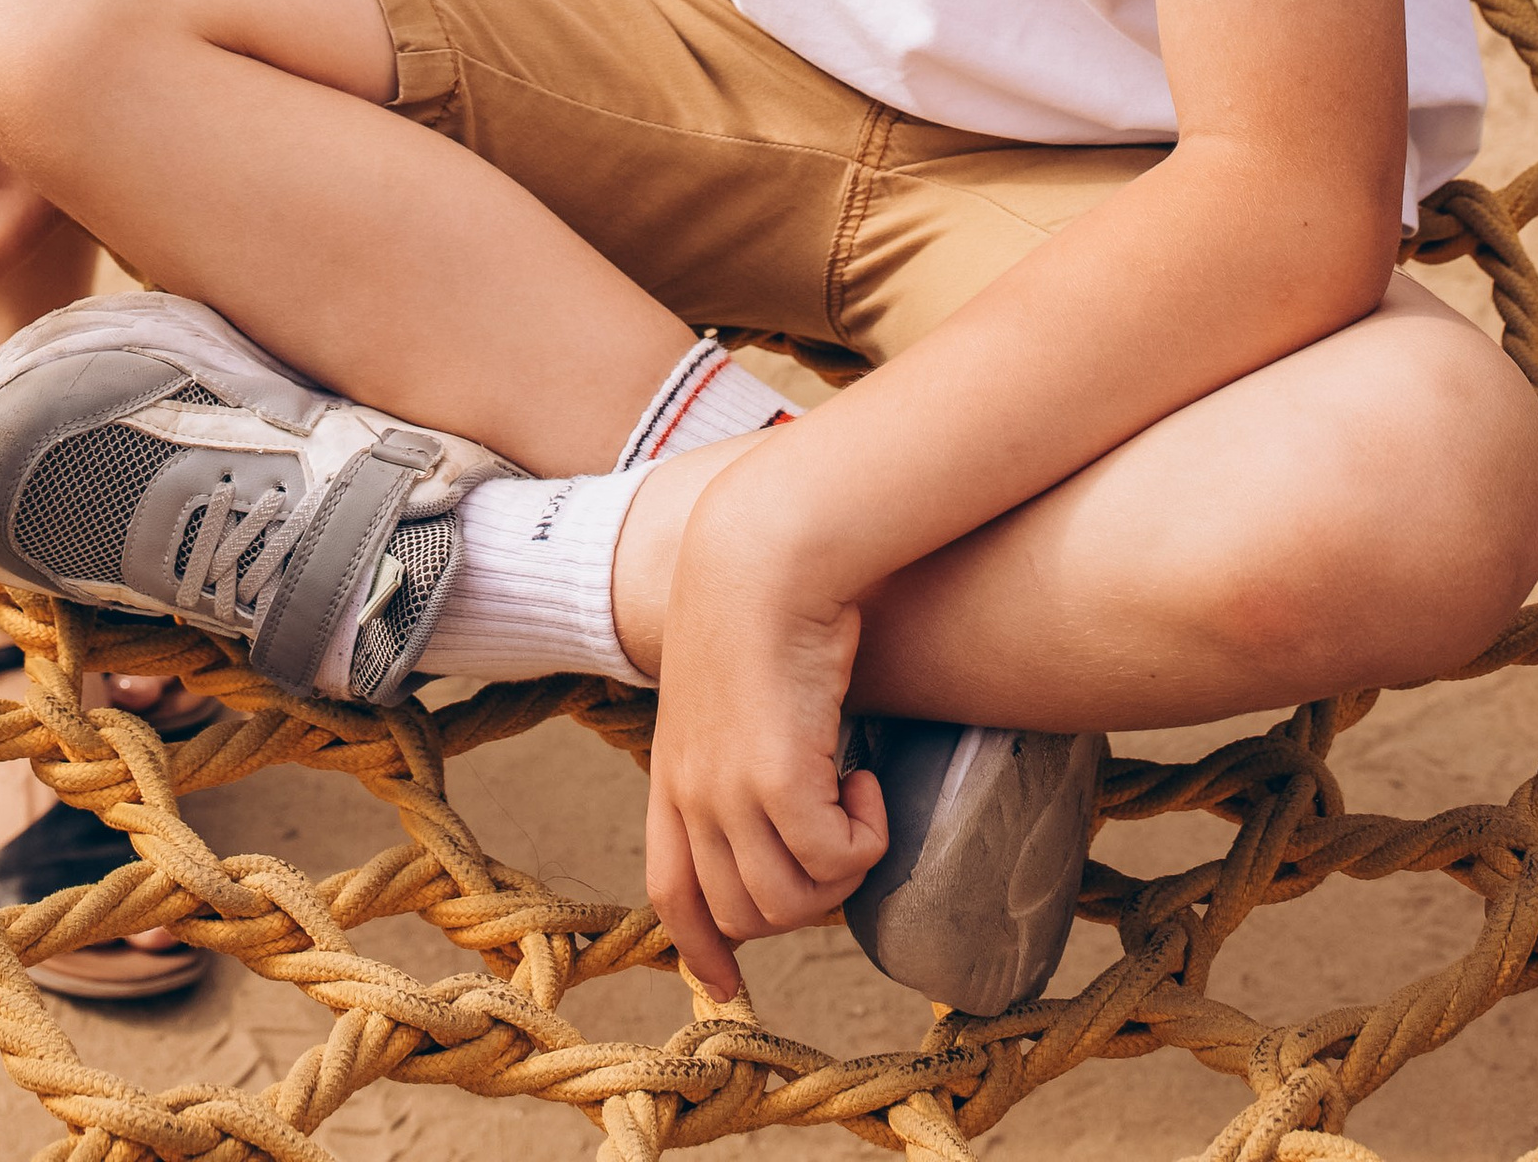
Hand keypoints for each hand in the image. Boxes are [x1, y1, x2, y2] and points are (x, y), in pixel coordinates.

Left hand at [643, 471, 888, 1000]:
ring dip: (840, 867)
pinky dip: (865, 836)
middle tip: (839, 834)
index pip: (672, 891)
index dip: (700, 945)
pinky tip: (866, 776)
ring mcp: (731, 794)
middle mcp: (693, 796)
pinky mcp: (780, 781)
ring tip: (855, 795)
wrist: (766, 552)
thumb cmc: (759, 602)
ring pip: (795, 901)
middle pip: (746, 913)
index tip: (723, 984)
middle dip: (803, 896)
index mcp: (672, 774)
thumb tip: (786, 788)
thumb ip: (738, 742)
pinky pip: (836, 860)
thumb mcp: (728, 685)